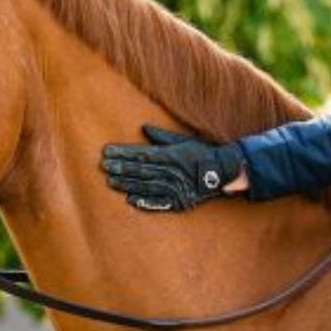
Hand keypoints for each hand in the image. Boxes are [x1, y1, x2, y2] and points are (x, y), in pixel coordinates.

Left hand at [102, 125, 245, 212]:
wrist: (226, 172)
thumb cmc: (204, 153)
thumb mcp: (184, 141)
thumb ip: (163, 137)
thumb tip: (144, 128)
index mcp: (171, 155)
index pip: (141, 154)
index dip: (122, 153)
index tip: (106, 152)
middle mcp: (171, 171)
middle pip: (140, 170)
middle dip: (120, 167)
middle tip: (103, 166)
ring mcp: (175, 187)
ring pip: (146, 186)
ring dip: (127, 184)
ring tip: (110, 181)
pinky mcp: (181, 201)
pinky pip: (160, 203)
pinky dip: (146, 202)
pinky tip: (131, 200)